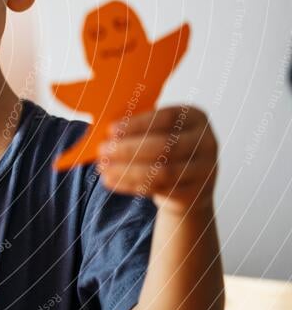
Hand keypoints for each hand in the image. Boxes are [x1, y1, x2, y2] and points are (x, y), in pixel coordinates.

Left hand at [96, 105, 217, 213]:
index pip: (167, 118)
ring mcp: (205, 169)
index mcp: (194, 117)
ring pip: (163, 171)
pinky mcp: (196, 193)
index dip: (137, 124)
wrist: (189, 184)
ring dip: (128, 170)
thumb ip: (137, 127)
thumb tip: (102, 129)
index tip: (111, 130)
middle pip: (166, 145)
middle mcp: (206, 141)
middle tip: (102, 150)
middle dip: (129, 148)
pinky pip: (161, 190)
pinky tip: (114, 181)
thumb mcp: (158, 131)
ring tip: (103, 169)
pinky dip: (132, 185)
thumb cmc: (164, 149)